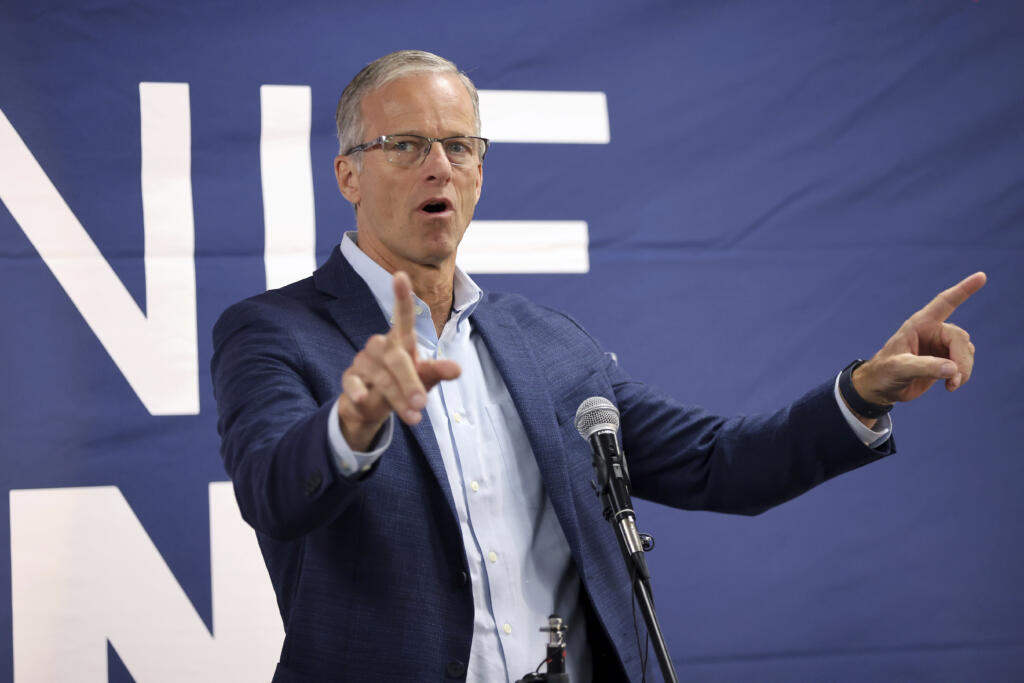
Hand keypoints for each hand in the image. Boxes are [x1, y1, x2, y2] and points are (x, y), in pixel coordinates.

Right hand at [337, 272, 460, 450]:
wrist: (372, 408)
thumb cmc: (403, 385)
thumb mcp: (423, 379)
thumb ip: (437, 372)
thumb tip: (457, 369)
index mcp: (401, 341)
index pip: (403, 316)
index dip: (402, 296)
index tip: (400, 275)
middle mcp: (381, 345)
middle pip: (396, 357)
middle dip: (410, 381)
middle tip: (422, 403)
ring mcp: (363, 360)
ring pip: (380, 375)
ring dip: (396, 396)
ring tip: (413, 417)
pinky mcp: (350, 377)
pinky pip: (352, 381)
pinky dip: (358, 391)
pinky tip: (363, 401)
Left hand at [853, 272, 985, 406]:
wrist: (880, 388)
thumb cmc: (883, 373)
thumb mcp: (899, 368)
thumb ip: (925, 367)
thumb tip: (953, 369)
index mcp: (919, 324)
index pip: (945, 303)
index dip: (963, 290)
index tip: (981, 276)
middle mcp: (932, 332)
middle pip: (960, 338)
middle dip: (962, 360)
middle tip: (955, 379)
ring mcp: (940, 346)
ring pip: (966, 351)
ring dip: (964, 369)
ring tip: (951, 385)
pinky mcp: (944, 360)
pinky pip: (964, 363)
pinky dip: (962, 375)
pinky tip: (950, 386)